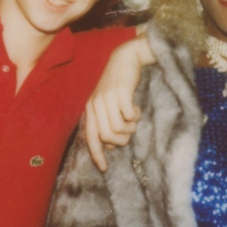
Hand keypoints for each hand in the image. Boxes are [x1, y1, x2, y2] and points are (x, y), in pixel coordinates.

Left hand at [85, 34, 154, 171]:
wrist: (125, 58)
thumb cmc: (118, 84)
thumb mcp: (108, 102)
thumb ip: (106, 121)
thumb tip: (109, 145)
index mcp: (91, 109)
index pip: (90, 138)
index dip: (97, 155)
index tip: (104, 168)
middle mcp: (96, 104)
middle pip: (107, 136)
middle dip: (121, 140)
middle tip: (130, 133)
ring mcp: (107, 98)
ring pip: (118, 128)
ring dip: (130, 128)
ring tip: (133, 119)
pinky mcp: (121, 93)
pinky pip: (128, 117)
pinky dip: (135, 117)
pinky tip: (136, 109)